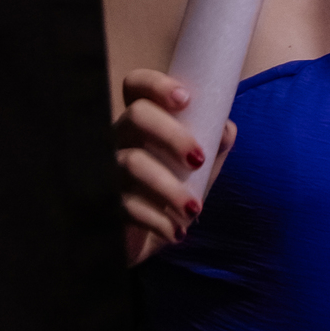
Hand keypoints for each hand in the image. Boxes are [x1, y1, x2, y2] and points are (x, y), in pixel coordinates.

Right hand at [114, 69, 235, 266]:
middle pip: (135, 116)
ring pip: (131, 163)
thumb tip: (226, 128)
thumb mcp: (199, 172)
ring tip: (194, 209)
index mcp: (143, 125)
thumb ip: (213, 146)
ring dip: (169, 188)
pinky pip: (126, 206)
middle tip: (198, 159)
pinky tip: (176, 231)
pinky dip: (158, 219)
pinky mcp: (103, 206)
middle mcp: (119, 141)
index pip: (136, 87)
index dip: (156, 84)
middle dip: (171, 134)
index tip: (185, 99)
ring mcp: (107, 172)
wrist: (147, 245)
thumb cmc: (171, 198)